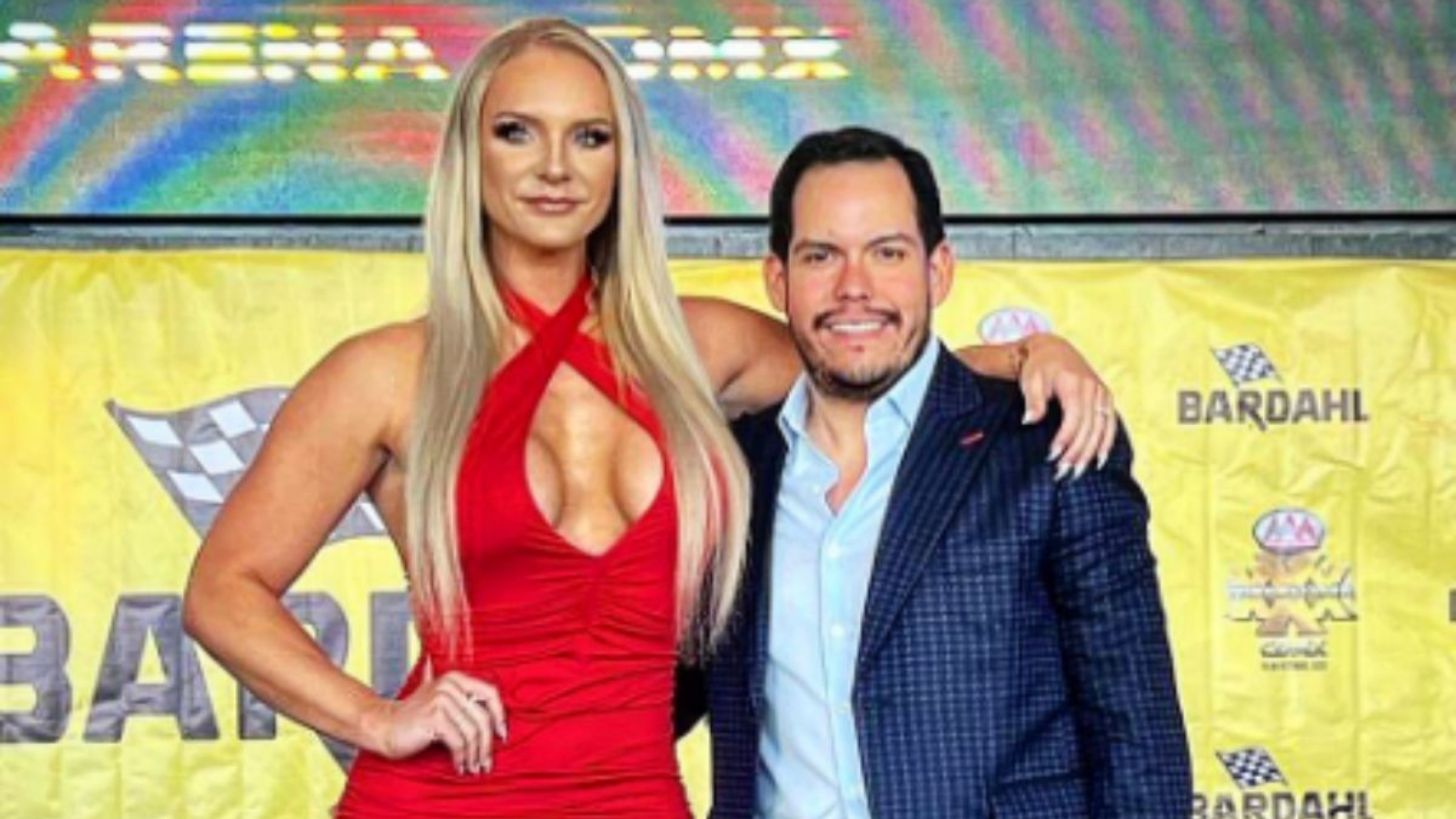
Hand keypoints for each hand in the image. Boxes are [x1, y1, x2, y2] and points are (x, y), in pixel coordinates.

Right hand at [363, 670, 506, 774]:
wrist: (383, 726)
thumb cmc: (416, 720)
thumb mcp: (442, 704)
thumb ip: (465, 705)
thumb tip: (499, 724)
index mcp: (455, 679)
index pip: (490, 693)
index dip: (500, 715)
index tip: (502, 735)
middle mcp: (450, 685)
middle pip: (483, 718)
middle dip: (488, 744)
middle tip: (487, 763)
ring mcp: (441, 700)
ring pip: (472, 732)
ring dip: (475, 755)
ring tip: (473, 768)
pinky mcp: (434, 717)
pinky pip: (459, 742)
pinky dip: (462, 757)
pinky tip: (460, 766)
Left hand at [1018, 333, 1115, 478]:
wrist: (1053, 349)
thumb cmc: (1038, 367)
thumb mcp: (1031, 380)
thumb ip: (1033, 401)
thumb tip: (1029, 421)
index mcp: (1075, 384)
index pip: (1074, 417)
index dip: (1065, 438)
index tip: (1052, 455)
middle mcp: (1093, 389)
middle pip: (1089, 427)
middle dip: (1076, 452)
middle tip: (1063, 472)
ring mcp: (1102, 393)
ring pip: (1100, 429)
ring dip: (1090, 453)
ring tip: (1077, 472)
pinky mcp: (1106, 397)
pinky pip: (1110, 423)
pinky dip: (1106, 443)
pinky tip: (1099, 460)